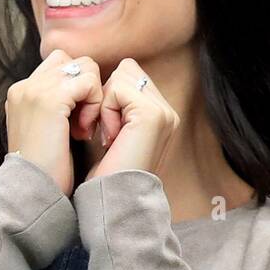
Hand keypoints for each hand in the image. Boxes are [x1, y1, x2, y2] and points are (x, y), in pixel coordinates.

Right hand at [5, 50, 103, 195]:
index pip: (60, 66)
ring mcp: (35, 89)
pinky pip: (89, 82)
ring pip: (85, 67)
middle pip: (74, 62)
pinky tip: (85, 130)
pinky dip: (95, 104)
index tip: (78, 121)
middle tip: (84, 123)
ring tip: (84, 127)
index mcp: (21, 93)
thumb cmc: (45, 170)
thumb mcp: (46, 131)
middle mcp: (24, 86)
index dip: (78, 88)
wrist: (32, 192)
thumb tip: (81, 93)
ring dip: (94, 96)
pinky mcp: (50, 98)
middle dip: (88, 88)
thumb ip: (57, 108)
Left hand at [84, 58, 179, 182]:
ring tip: (107, 134)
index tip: (104, 130)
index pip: (131, 76)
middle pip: (128, 70)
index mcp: (162, 115)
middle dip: (108, 94)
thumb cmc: (106, 172)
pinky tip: (110, 137)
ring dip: (106, 102)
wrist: (112, 199)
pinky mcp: (152, 114)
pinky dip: (106, 109)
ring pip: (123, 75)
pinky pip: (118, 88)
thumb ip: (119, 105)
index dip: (110, 95)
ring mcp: (164, 112)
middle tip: (104, 130)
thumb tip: (101, 77)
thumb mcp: (115, 132)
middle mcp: (168, 112)